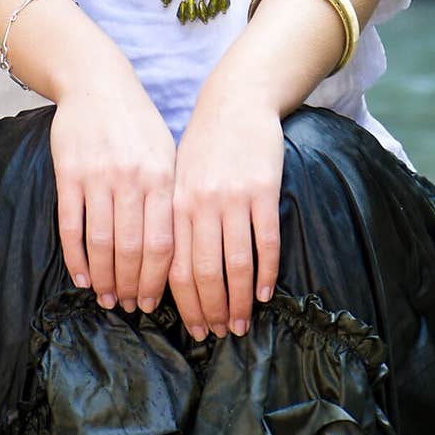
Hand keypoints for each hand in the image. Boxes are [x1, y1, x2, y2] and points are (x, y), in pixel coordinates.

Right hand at [50, 65, 176, 314]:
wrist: (97, 83)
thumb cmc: (137, 122)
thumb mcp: (166, 152)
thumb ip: (171, 196)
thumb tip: (181, 249)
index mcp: (162, 176)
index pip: (163, 243)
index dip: (158, 280)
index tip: (155, 303)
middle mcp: (132, 179)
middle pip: (132, 249)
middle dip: (132, 286)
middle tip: (130, 308)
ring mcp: (98, 176)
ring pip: (101, 242)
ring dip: (104, 278)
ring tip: (107, 298)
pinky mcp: (68, 173)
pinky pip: (71, 225)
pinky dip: (76, 257)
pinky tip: (82, 277)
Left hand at [169, 79, 283, 339]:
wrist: (236, 100)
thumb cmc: (204, 144)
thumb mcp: (177, 175)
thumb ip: (173, 216)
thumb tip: (168, 267)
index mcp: (175, 202)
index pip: (175, 266)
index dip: (184, 303)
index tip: (194, 328)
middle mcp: (200, 203)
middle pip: (204, 271)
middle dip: (211, 309)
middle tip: (220, 334)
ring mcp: (233, 197)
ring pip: (236, 263)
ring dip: (239, 300)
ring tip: (242, 324)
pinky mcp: (263, 190)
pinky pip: (265, 241)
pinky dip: (266, 272)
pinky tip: (266, 293)